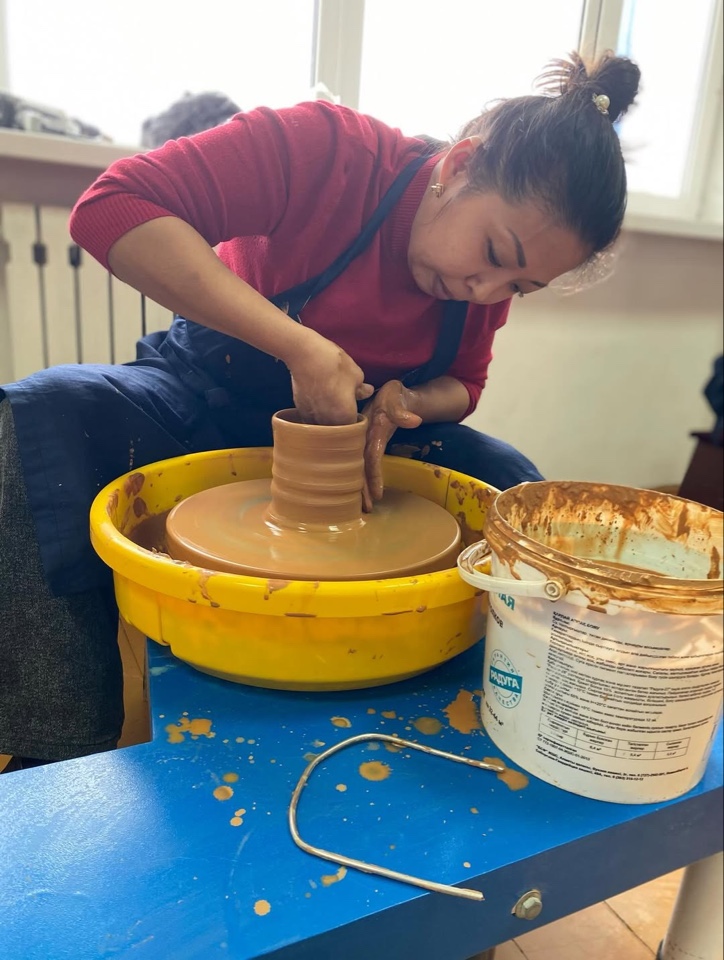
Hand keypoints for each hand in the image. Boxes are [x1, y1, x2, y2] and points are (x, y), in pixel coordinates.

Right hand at [288, 333, 373, 424]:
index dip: (356, 422)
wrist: (304, 356)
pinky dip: (316, 412)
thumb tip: (367, 392)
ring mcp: (312, 417)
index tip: (356, 413)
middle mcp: (328, 422)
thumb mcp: (356, 374)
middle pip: (337, 430)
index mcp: (345, 417)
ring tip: (330, 403)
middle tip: (343, 407)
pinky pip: (311, 417)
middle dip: (341, 421)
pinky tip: (318, 399)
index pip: (354, 428)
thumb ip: (361, 389)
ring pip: (323, 425)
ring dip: (327, 418)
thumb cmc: (334, 364)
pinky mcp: (300, 409)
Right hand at [362, 380, 422, 502]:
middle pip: (358, 466)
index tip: (377, 494)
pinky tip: (363, 492)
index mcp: (366, 427)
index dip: (372, 475)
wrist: (389, 393)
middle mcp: (360, 437)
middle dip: (362, 488)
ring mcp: (360, 442)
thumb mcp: (397, 396)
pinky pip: (360, 463)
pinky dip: (361, 478)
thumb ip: (402, 409)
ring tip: (364, 506)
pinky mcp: (363, 445)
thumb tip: (415, 421)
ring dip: (360, 487)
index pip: (369, 456)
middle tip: (366, 508)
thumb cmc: (394, 395)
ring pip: (357, 467)